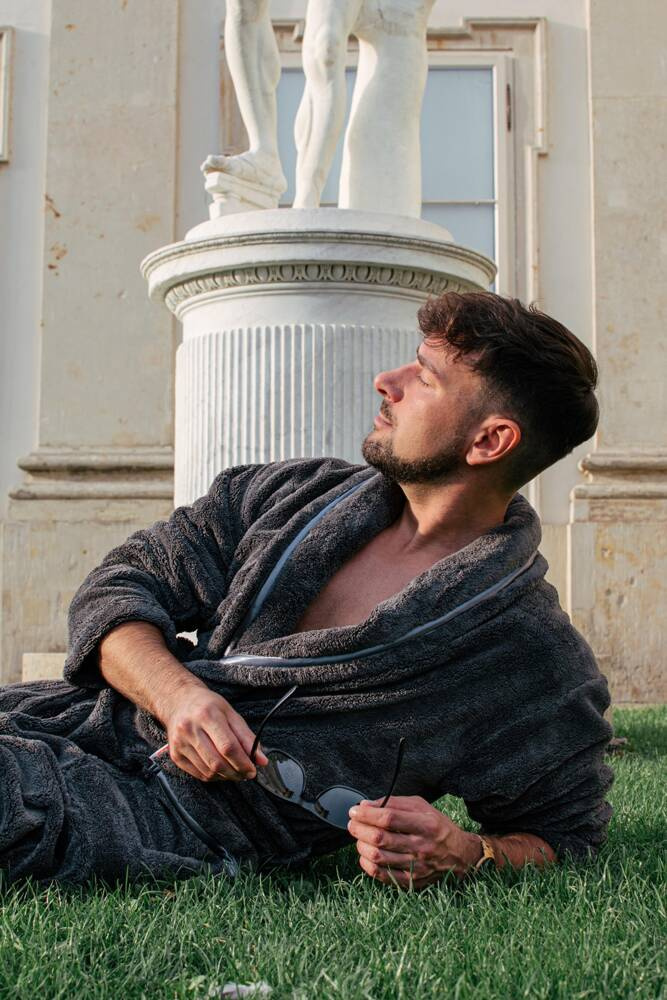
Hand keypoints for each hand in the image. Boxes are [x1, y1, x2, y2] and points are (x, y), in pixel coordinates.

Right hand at [163, 684, 268, 782]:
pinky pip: (199, 774)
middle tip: (246, 773)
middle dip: (236, 772)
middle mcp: (190, 729)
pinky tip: (220, 769)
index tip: (253, 770)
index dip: (243, 762)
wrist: (179, 702)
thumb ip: (247, 737)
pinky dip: (213, 776)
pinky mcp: (175, 755)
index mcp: (207, 715)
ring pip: (208, 772)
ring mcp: (180, 743)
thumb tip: (261, 760)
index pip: (227, 746)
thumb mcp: (231, 714)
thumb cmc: (208, 706)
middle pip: (217, 762)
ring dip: (226, 776)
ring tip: (234, 770)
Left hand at [347, 795, 481, 889]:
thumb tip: (365, 805)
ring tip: (359, 838)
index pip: (389, 818)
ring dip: (361, 846)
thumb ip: (393, 803)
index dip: (367, 814)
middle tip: (353, 824)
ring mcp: (417, 867)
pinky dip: (368, 865)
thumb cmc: (436, 826)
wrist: (459, 854)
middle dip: (360, 829)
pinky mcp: (412, 882)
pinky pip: (383, 876)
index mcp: (425, 824)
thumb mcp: (421, 806)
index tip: (354, 811)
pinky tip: (366, 855)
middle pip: (381, 838)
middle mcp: (422, 846)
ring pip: (379, 857)